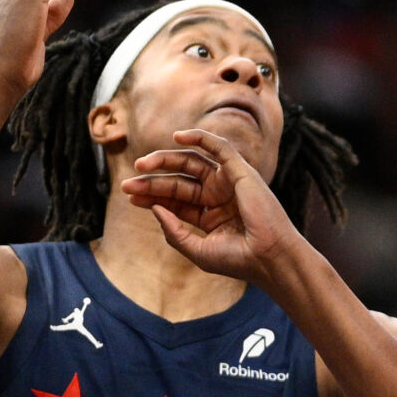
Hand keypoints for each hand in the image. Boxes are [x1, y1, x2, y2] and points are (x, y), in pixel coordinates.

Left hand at [123, 129, 304, 281]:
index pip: (175, 201)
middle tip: (128, 182)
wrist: (268, 257)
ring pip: (192, 163)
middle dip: (153, 180)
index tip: (129, 197)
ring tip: (142, 164)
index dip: (151, 197)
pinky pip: (218, 147)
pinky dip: (199, 137)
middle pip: (179, 182)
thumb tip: (154, 207)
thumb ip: (173, 231)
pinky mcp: (240, 170)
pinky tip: (177, 136)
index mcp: (211, 216)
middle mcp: (219, 196)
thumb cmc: (238, 259)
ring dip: (166, 160)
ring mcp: (229, 182)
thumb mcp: (196, 250)